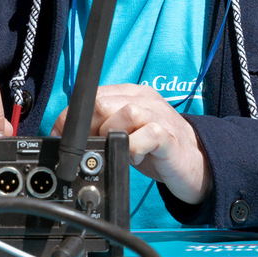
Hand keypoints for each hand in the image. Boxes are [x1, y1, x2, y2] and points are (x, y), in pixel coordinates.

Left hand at [50, 83, 210, 204]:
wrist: (197, 162)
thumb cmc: (157, 148)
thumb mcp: (126, 132)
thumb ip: (102, 127)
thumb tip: (67, 136)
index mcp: (130, 94)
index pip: (91, 95)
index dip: (70, 117)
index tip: (60, 137)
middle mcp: (144, 100)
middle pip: (103, 102)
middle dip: (87, 129)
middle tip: (89, 148)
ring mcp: (158, 117)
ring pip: (125, 114)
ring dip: (112, 136)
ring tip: (116, 150)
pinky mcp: (170, 138)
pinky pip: (148, 136)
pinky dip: (134, 148)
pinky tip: (135, 158)